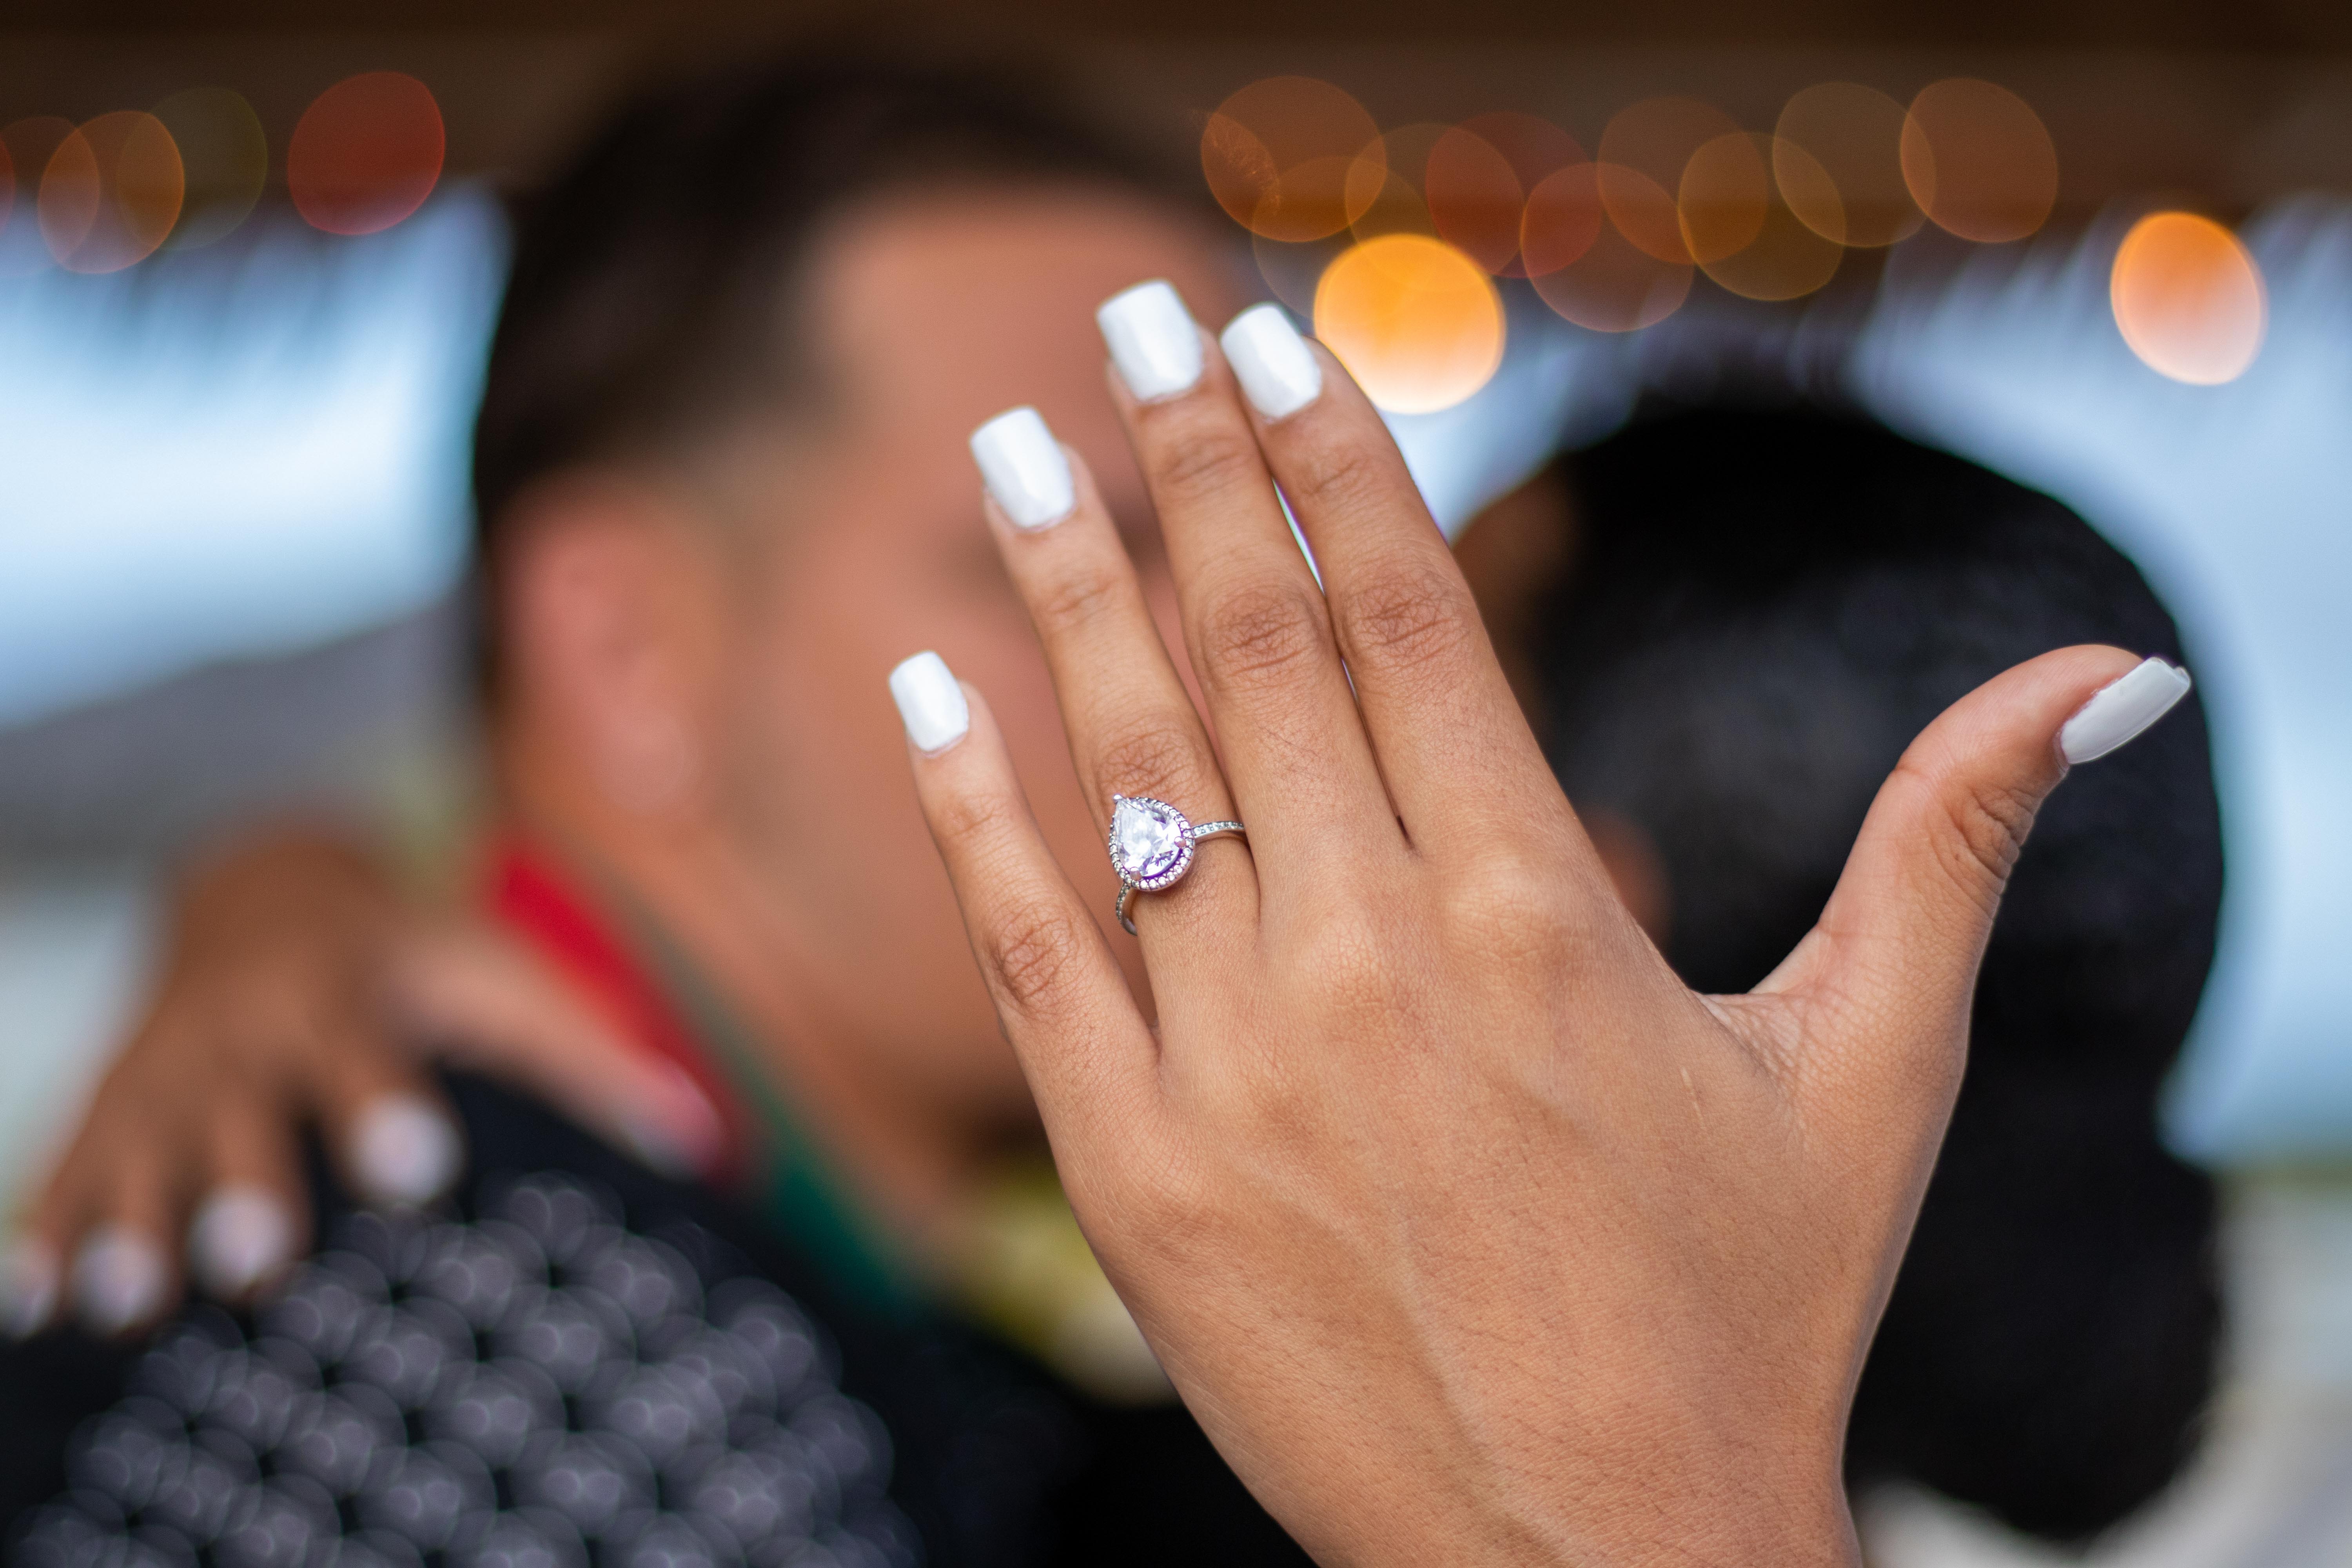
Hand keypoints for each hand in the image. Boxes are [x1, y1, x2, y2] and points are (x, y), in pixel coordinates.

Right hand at [3, 830, 720, 1336]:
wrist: (261, 884)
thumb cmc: (412, 953)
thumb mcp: (496, 971)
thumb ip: (588, 1054)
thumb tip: (707, 1142)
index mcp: (340, 989)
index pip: (365, 1047)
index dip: (386, 1103)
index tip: (421, 1168)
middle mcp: (240, 1027)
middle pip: (239, 1108)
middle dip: (243, 1181)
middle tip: (258, 1262)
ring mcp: (162, 1068)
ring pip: (137, 1149)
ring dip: (133, 1224)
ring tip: (132, 1305)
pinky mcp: (105, 1104)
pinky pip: (64, 1168)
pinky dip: (46, 1233)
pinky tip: (30, 1308)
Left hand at [892, 287, 2187, 1563]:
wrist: (1598, 1567)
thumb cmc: (1745, 1320)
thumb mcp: (1869, 1073)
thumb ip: (1948, 846)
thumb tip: (2092, 674)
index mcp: (1542, 915)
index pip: (1412, 614)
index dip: (1335, 458)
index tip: (1270, 337)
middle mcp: (1375, 962)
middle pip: (1261, 648)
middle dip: (1191, 464)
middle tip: (1132, 316)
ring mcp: (1237, 1066)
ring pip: (1131, 770)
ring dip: (1066, 589)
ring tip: (1012, 444)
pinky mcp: (1134, 1171)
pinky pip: (1027, 943)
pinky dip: (970, 806)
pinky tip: (927, 681)